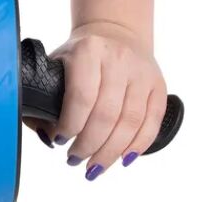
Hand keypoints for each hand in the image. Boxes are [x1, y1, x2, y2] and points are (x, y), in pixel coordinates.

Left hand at [28, 22, 167, 180]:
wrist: (116, 34)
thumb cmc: (81, 57)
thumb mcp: (57, 64)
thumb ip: (43, 97)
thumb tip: (46, 135)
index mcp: (88, 51)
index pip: (81, 96)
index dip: (70, 125)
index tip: (60, 140)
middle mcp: (118, 59)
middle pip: (107, 115)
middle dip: (89, 145)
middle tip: (75, 160)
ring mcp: (141, 72)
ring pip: (130, 122)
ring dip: (111, 152)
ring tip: (94, 166)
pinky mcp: (158, 86)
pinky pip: (152, 123)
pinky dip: (138, 146)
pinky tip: (123, 159)